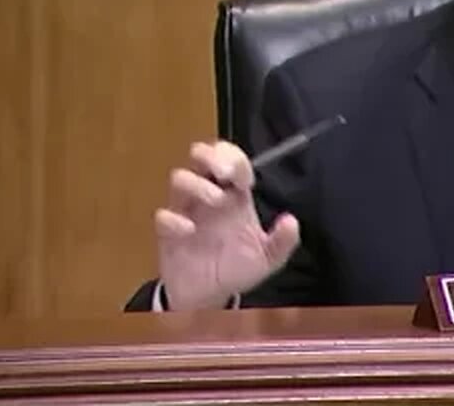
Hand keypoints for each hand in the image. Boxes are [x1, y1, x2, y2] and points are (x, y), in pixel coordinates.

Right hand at [154, 141, 300, 309]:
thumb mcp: (268, 258)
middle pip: (200, 155)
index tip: (245, 179)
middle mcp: (209, 196)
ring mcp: (186, 211)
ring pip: (180, 178)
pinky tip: (189, 231)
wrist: (210, 298)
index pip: (230, 159)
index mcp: (234, 196)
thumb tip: (290, 221)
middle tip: (225, 173)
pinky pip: (163, 216)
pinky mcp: (168, 233)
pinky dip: (174, 219)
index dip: (236, 159)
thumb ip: (283, 241)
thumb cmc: (237, 269)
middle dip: (211, 155)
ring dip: (198, 185)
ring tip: (216, 202)